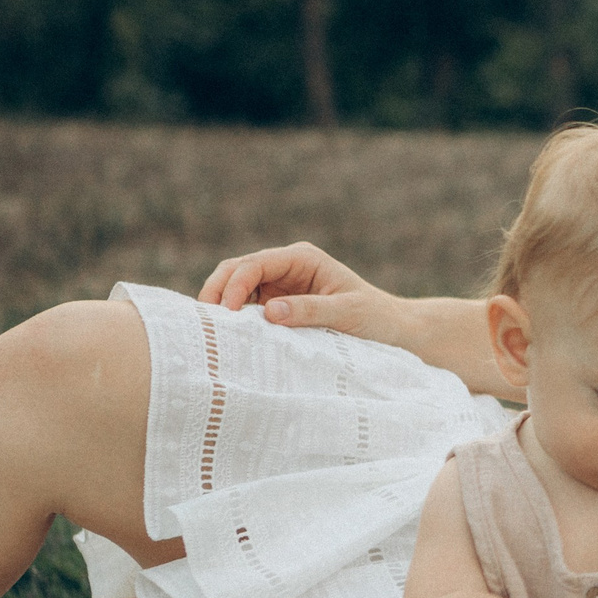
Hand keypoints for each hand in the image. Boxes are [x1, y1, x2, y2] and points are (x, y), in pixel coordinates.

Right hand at [197, 242, 399, 341]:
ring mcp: (278, 286)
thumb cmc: (375, 317)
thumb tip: (269, 312)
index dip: (235, 285)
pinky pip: (247, 310)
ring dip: (222, 308)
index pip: (255, 264)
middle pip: (236, 271)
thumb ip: (310, 310)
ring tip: (211, 334)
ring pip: (235, 290)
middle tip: (205, 324)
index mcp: (302, 258)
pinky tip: (228, 339)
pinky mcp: (277, 307)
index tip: (229, 314)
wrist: (392, 331)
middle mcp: (286, 267)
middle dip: (217, 293)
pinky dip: (235, 322)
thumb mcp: (348, 313)